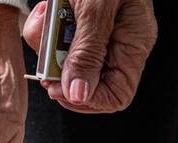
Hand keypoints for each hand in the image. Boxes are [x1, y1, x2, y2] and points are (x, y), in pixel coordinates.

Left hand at [24, 0, 156, 112]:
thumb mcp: (95, 8)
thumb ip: (87, 51)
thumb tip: (79, 95)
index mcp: (133, 42)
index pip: (115, 95)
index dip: (86, 99)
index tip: (58, 86)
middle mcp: (116, 42)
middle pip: (84, 82)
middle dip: (58, 68)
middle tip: (46, 52)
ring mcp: (96, 33)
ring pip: (64, 61)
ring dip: (46, 43)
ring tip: (47, 15)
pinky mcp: (76, 21)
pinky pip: (55, 40)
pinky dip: (44, 27)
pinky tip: (47, 6)